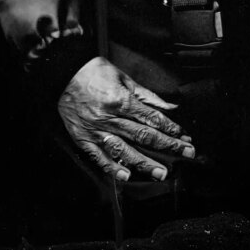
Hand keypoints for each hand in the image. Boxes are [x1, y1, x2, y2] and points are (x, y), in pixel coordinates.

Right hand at [57, 56, 194, 182]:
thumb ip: (147, 96)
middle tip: (186, 154)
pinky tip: (126, 176)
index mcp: (121, 100)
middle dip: (167, 146)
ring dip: (144, 163)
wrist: (63, 73)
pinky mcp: (83, 139)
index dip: (171, 128)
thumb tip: (170, 107)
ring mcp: (96, 130)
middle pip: (143, 135)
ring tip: (161, 174)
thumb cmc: (95, 72)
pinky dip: (112, 168)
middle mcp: (110, 118)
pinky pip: (98, 157)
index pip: (152, 118)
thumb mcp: (125, 78)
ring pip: (124, 150)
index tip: (185, 136)